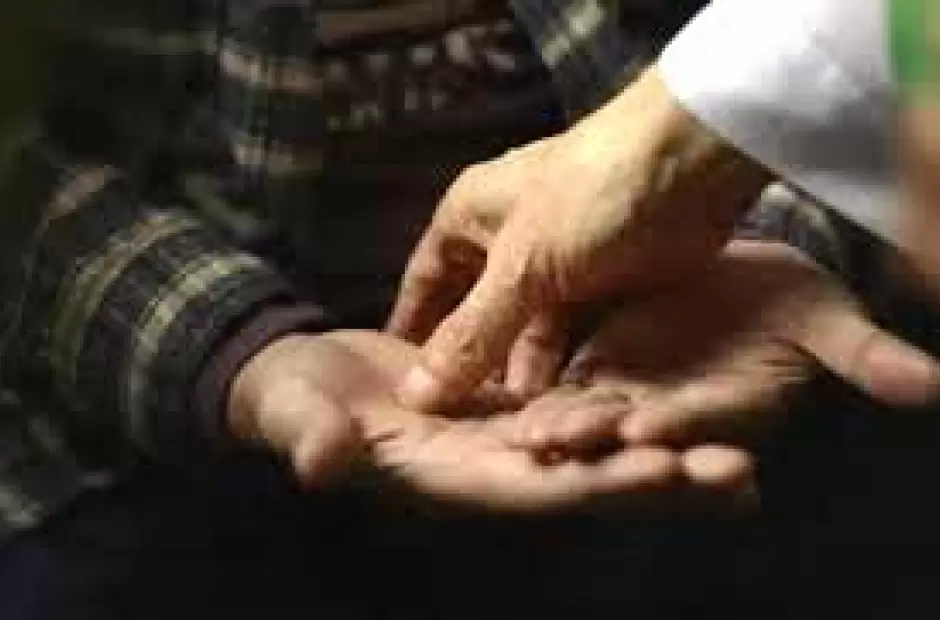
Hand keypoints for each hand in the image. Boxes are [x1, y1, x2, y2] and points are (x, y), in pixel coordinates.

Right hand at [236, 329, 754, 510]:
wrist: (305, 376)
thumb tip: (324, 463)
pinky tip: (684, 402)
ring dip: (663, 444)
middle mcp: (493, 465)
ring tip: (742, 444)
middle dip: (657, 476)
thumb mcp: (297, 411)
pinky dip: (629, 408)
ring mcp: (508, 435)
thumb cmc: (291, 401)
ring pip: (595, 441)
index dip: (594, 484)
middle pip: (586, 473)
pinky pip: (579, 404)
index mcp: (450, 476)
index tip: (661, 474)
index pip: (532, 487)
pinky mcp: (513, 403)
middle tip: (740, 473)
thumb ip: (312, 435)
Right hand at [388, 67, 771, 410]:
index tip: (402, 389)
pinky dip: (560, 361)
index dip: (412, 334)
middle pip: (476, 312)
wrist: (696, 160)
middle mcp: (506, 239)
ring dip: (517, 368)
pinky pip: (569, 330)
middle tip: (459, 424)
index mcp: (469, 217)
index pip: (425, 285)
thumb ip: (471, 335)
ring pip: (523, 327)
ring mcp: (556, 261)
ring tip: (507, 424)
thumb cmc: (590, 197)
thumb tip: (415, 395)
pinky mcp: (602, 281)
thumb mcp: (520, 268)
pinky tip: (554, 401)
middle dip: (470, 362)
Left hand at [507, 240, 939, 454]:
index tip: (653, 428)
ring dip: (560, 421)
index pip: (703, 420)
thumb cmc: (788, 302)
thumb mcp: (823, 319)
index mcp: (728, 406)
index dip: (681, 425)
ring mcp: (629, 388)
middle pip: (634, 425)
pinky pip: (558, 372)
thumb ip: (861, 355)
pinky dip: (535, 377)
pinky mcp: (593, 362)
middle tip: (563, 443)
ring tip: (530, 432)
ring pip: (587, 408)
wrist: (743, 280)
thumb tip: (928, 388)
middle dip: (600, 436)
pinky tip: (504, 387)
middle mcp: (674, 408)